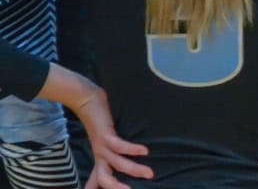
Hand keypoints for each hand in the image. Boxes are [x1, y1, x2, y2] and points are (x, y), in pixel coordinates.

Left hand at [35, 65, 150, 188]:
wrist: (85, 100)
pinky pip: (119, 146)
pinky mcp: (105, 135)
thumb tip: (136, 150)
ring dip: (133, 169)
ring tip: (150, 173)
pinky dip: (132, 150)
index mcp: (100, 157)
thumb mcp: (106, 137)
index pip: (99, 179)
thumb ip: (115, 147)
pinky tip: (145, 151)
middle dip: (116, 187)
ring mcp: (102, 145)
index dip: (98, 188)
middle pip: (105, 178)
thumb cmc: (100, 117)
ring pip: (117, 163)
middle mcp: (100, 155)